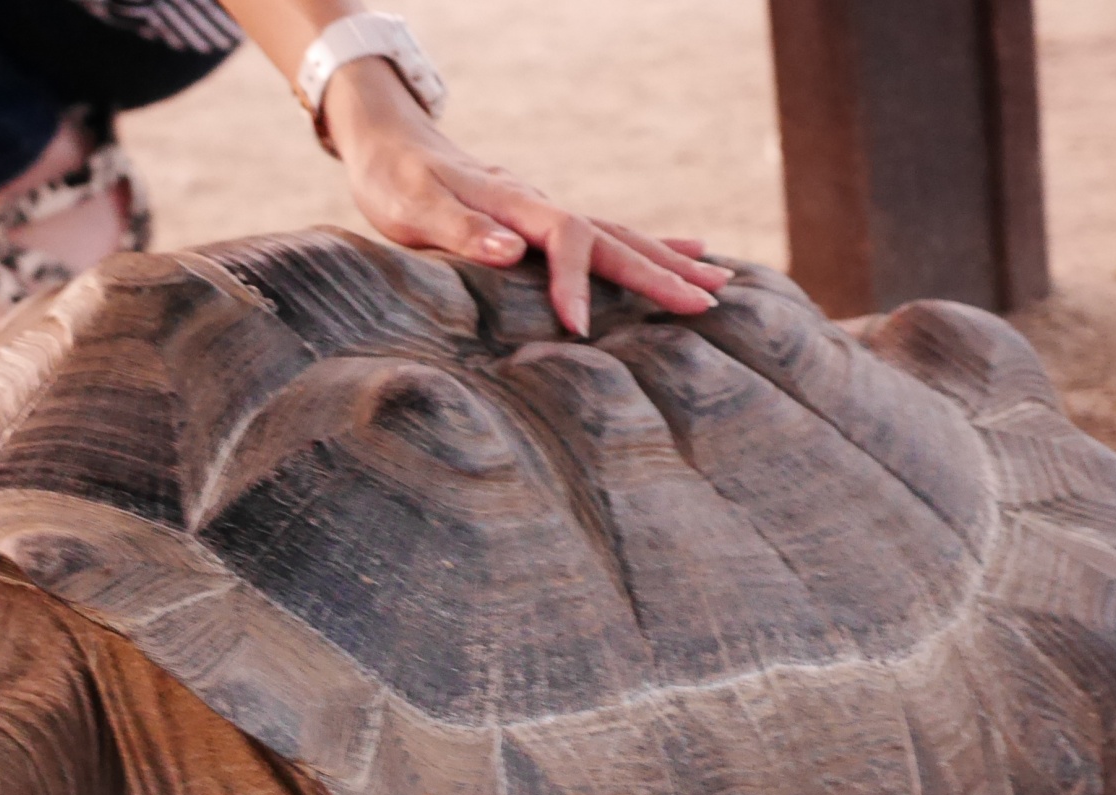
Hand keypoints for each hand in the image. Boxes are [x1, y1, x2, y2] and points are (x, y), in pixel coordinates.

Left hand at [322, 58, 731, 336]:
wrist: (393, 145)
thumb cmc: (395, 181)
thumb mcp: (413, 206)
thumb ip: (461, 229)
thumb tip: (510, 251)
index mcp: (514, 204)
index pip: (564, 239)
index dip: (575, 283)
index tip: (577, 329)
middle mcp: (542, 205)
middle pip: (614, 238)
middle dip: (660, 273)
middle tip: (707, 303)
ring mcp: (550, 212)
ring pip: (623, 235)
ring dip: (671, 260)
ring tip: (722, 282)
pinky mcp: (547, 222)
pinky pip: (610, 237)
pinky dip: (652, 246)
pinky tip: (690, 250)